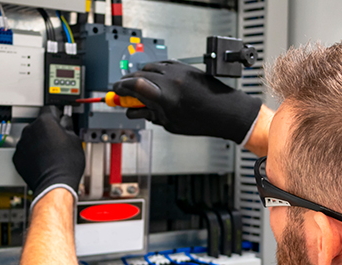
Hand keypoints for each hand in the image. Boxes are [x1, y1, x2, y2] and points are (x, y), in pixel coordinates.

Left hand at [13, 106, 84, 207]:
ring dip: (39, 142)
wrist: (55, 184)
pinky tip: (43, 161)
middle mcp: (30, 130)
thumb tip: (65, 122)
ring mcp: (22, 144)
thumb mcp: (75, 140)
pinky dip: (32, 154)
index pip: (50, 109)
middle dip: (48, 130)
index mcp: (45, 122)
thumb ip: (68, 126)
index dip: (57, 114)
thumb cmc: (66, 164)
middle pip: (39, 124)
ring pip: (31, 138)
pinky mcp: (17, 158)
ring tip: (51, 153)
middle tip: (59, 141)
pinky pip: (25, 151)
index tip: (60, 119)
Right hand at [113, 60, 261, 143]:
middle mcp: (171, 81)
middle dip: (127, 83)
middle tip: (123, 92)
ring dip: (140, 76)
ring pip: (149, 68)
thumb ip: (150, 114)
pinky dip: (154, 71)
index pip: (134, 86)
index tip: (115, 92)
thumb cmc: (202, 121)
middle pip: (138, 75)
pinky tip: (154, 79)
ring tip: (140, 88)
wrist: (226, 111)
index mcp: (166, 98)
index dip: (120, 88)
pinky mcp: (184, 67)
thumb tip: (134, 110)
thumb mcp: (171, 124)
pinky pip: (162, 64)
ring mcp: (178, 71)